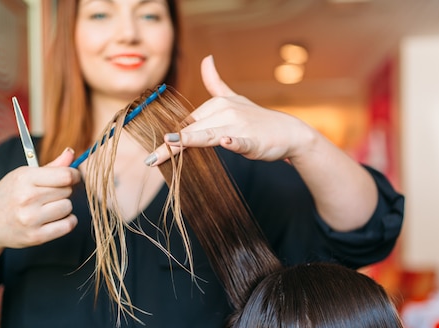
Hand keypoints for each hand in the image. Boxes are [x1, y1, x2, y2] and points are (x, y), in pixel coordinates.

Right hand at [0, 148, 81, 250]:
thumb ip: (51, 166)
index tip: (72, 177)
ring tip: (49, 207)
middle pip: (67, 191)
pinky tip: (56, 219)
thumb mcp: (23, 175)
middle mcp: (27, 198)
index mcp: (24, 178)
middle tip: (50, 195)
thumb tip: (71, 152)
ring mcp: (31, 219)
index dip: (74, 175)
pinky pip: (67, 225)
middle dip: (64, 191)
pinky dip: (67, 222)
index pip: (65, 175)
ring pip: (68, 207)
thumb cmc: (9, 196)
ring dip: (64, 207)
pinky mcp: (36, 237)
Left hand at [145, 55, 317, 165]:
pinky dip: (233, 142)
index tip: (152, 152)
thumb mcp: (234, 99)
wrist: (289, 132)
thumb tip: (206, 58)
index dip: (170, 137)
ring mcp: (239, 126)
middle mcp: (225, 112)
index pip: (187, 122)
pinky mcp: (253, 140)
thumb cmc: (257, 119)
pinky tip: (225, 142)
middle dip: (169, 144)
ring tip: (170, 143)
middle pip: (192, 129)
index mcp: (217, 105)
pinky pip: (240, 141)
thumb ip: (216, 82)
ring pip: (209, 134)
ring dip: (190, 139)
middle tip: (149, 158)